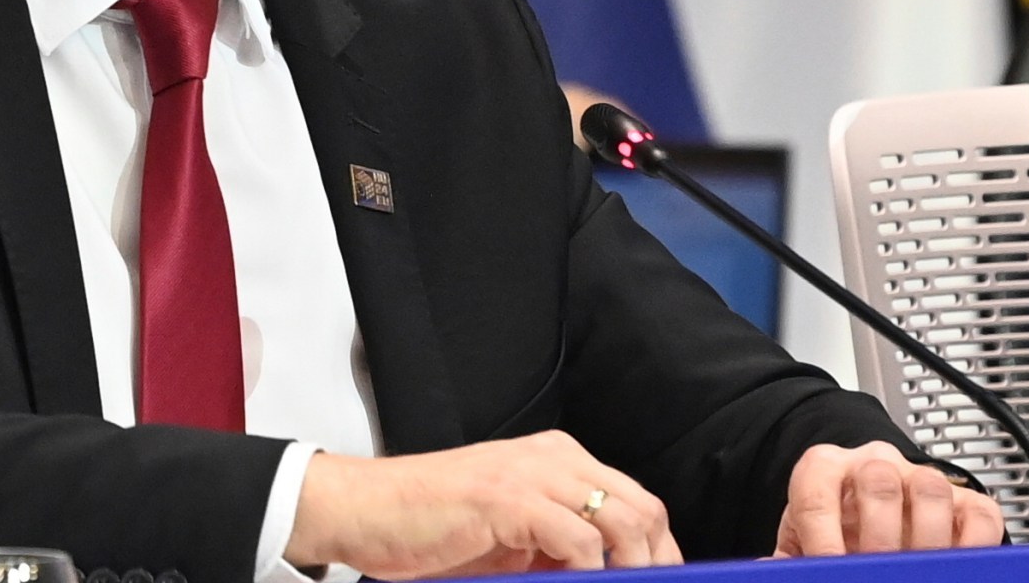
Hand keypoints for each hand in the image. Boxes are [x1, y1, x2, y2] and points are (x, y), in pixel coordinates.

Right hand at [284, 431, 682, 574]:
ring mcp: (530, 474)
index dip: (661, 552)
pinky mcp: (508, 498)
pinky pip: (580, 540)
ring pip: (622, 521)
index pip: (635, 502)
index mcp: (555, 460)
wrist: (364, 511)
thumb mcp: (511, 542)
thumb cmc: (429, 530)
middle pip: (643, 508)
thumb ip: (558, 552)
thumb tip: (611, 576)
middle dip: (657, 562)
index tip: (664, 581)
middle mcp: (551, 457)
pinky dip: (589, 572)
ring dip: (630, 570)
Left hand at [769, 442, 1003, 556]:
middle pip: (878, 480)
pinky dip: (975, 544)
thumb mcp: (802, 540)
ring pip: (930, 490)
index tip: (829, 567)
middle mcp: (875, 465)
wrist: (869, 514)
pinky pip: (981, 514)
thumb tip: (774, 571)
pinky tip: (954, 566)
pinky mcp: (966, 501)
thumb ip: (790, 555)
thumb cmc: (834, 529)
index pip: (817, 491)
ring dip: (924, 541)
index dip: (821, 536)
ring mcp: (922, 480)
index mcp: (825, 469)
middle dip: (876, 538)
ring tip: (912, 570)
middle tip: (875, 569)